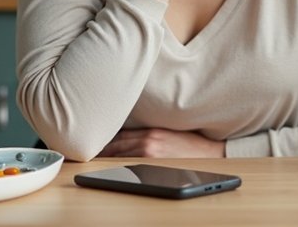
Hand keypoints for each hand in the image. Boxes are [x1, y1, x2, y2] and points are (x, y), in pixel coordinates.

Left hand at [98, 128, 225, 157]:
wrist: (209, 153)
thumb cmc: (190, 144)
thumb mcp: (168, 133)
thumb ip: (150, 134)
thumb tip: (132, 138)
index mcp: (151, 130)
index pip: (122, 134)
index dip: (108, 138)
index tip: (96, 141)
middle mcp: (148, 139)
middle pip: (118, 144)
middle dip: (103, 148)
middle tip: (89, 149)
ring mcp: (149, 151)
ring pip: (121, 154)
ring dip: (108, 156)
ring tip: (95, 158)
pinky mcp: (153, 161)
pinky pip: (129, 163)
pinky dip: (118, 164)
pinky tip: (111, 165)